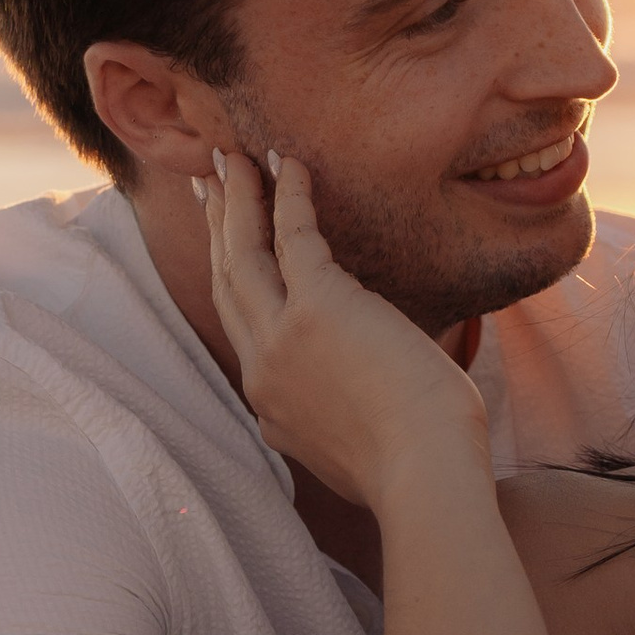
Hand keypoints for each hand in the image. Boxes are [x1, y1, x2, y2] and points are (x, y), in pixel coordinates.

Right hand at [198, 146, 488, 511]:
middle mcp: (263, 371)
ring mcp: (282, 340)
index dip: (231, 279)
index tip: (225, 248)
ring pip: (243, 254)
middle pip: (227, 283)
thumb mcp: (360, 449)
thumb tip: (366, 405)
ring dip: (237, 200)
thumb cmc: (421, 467)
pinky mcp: (317, 310)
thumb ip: (344, 422)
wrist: (426, 477)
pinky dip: (289, 197)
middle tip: (208, 183)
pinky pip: (294, 237)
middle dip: (216, 228)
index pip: (243, 332)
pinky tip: (291, 164)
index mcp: (273, 407)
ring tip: (233, 157)